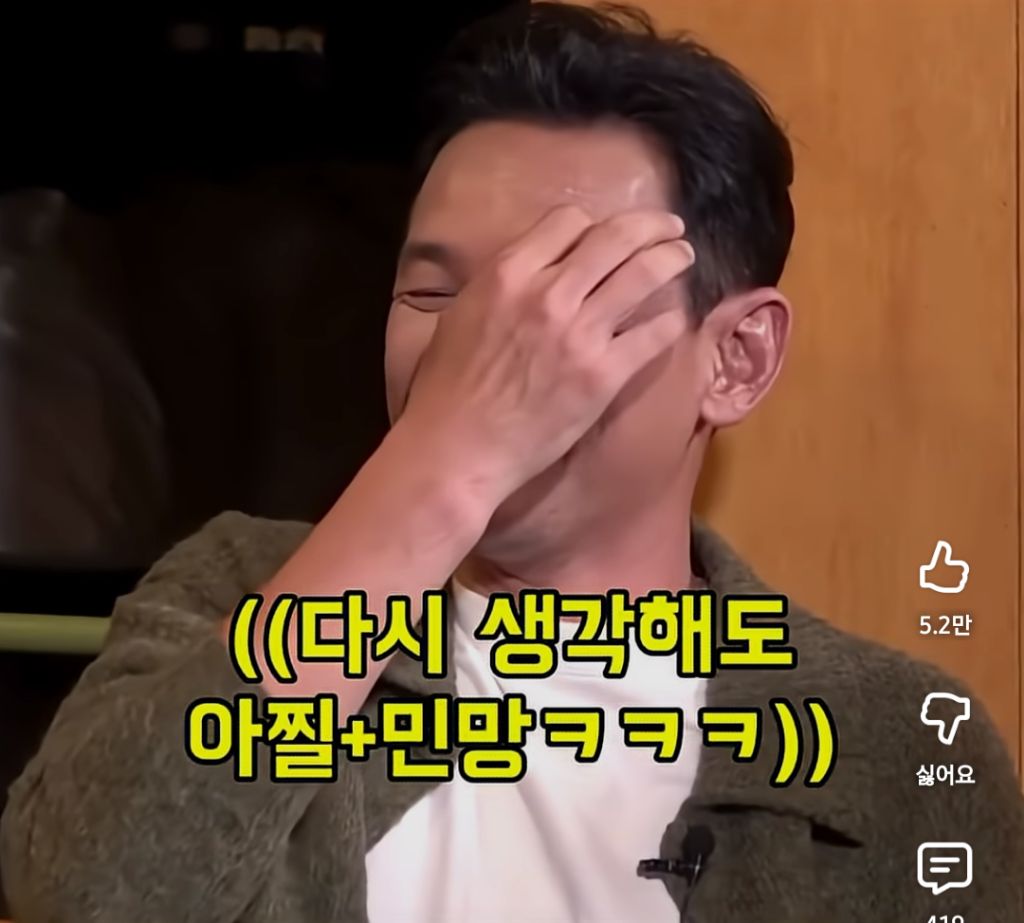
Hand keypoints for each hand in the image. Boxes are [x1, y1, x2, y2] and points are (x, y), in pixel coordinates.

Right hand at [399, 204, 695, 505]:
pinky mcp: (603, 375)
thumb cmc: (448, 387)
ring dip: (672, 259)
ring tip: (682, 257)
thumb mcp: (461, 313)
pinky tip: (674, 319)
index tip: (604, 235)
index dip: (592, 224)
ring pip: (644, 274)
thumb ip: (502, 284)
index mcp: (508, 273)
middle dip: (650, 226)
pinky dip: (669, 320)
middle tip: (669, 227)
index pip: (568, 221)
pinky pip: (652, 334)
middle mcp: (548, 294)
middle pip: (616, 237)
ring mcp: (580, 334)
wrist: (458, 448)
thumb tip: (534, 270)